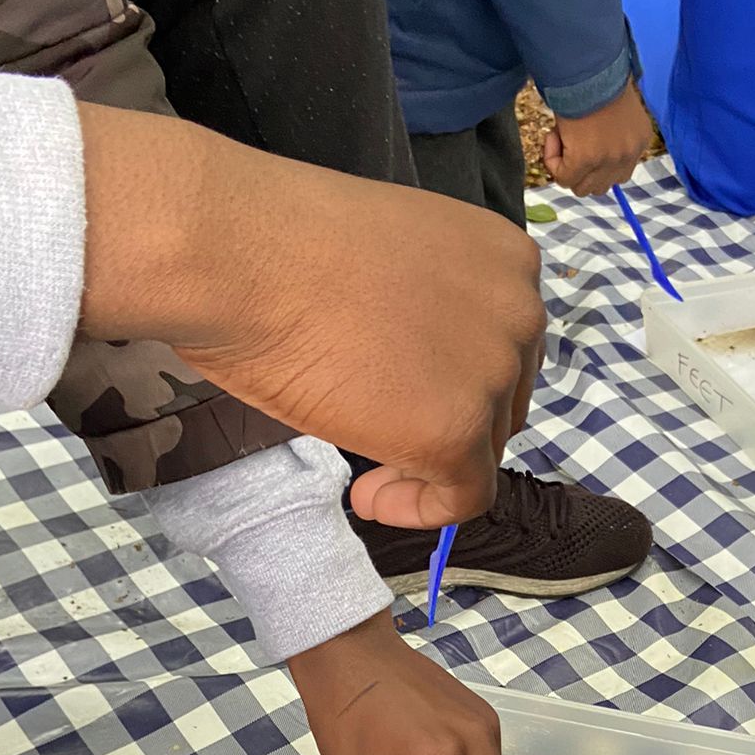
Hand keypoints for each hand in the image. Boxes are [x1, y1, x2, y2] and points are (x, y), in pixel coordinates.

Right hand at [77, 103, 545, 530]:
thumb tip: (419, 369)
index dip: (458, 384)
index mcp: (506, 257)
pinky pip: (464, 499)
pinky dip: (420, 509)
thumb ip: (427, 308)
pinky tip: (367, 499)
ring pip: (483, 450)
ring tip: (363, 469)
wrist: (234, 253)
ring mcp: (493, 374)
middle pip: (501, 400)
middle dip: (448, 424)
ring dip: (427, 465)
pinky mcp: (457, 432)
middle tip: (379, 436)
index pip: (504, 346)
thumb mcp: (388, 262)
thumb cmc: (280, 244)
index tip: (403, 397)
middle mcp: (521, 312)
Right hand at [542, 81, 654, 198]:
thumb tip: (588, 147)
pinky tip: (553, 136)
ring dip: (567, 167)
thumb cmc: (596, 77)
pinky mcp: (586, 159)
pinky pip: (564, 178)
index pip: (618, 173)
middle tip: (570, 140)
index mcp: (640, 140)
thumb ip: (610, 133)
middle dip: (581, 169)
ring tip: (562, 137)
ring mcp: (609, 159)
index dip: (595, 162)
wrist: (587, 65)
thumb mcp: (614, 108)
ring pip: (582, 188)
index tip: (583, 138)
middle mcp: (630, 154)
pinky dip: (553, 161)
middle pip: (601, 186)